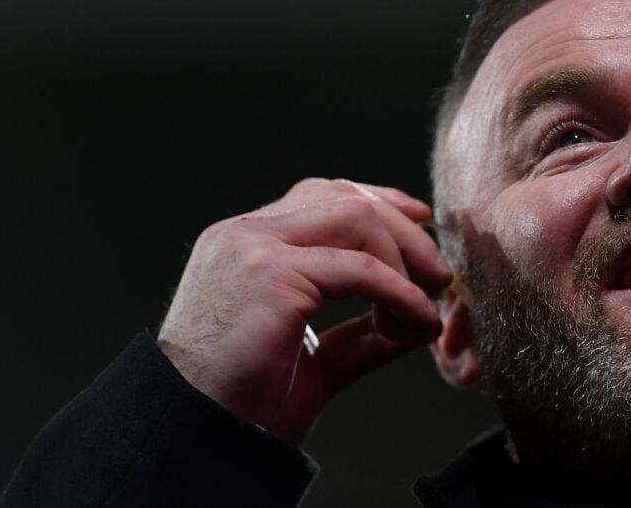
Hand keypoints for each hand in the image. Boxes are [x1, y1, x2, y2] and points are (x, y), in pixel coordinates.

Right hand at [156, 178, 451, 443]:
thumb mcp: (314, 357)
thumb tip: (422, 317)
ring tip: (423, 304)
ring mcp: (254, 247)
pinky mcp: (269, 275)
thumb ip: (362, 332)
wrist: (192, 436)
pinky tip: (414, 318)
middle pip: (346, 196)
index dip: (381, 203)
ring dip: (405, 259)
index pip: (323, 195)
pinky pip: (360, 269)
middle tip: (438, 276)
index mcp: (247, 242)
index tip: (420, 225)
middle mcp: (246, 233)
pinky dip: (400, 292)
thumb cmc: (241, 403)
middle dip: (405, 232)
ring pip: (356, 217)